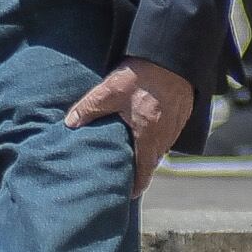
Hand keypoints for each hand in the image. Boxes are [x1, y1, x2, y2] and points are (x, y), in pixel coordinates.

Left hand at [62, 59, 194, 190]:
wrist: (172, 57)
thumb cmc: (142, 75)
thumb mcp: (110, 90)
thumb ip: (89, 108)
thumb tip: (70, 124)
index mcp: (147, 138)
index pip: (144, 173)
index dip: (136, 186)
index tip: (127, 194)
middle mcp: (164, 137)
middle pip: (151, 162)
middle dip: (138, 169)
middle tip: (123, 171)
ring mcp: (175, 126)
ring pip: (160, 148)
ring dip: (147, 151)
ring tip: (132, 150)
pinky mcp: (182, 113)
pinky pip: (168, 133)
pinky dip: (157, 135)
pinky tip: (146, 126)